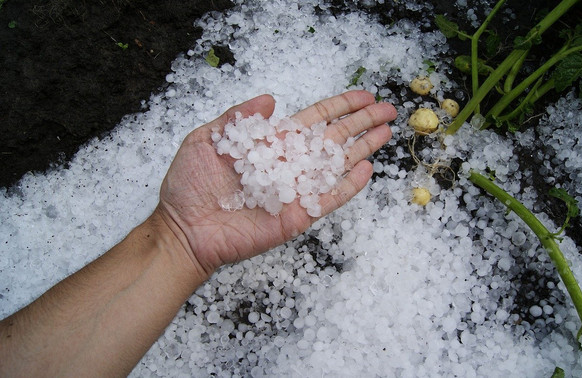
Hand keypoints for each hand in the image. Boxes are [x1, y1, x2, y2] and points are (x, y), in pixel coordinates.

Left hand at [155, 90, 396, 277]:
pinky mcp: (297, 215)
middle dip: (362, 123)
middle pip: (334, 139)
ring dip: (363, 149)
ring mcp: (296, 191)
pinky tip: (367, 169)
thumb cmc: (190, 185)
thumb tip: (271, 97)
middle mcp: (289, 164)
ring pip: (337, 165)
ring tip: (387, 132)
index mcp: (272, 144)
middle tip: (389, 109)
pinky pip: (328, 199)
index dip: (340, 107)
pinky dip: (348, 186)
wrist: (184, 229)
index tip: (364, 96)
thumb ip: (238, 117)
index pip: (314, 120)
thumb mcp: (207, 139)